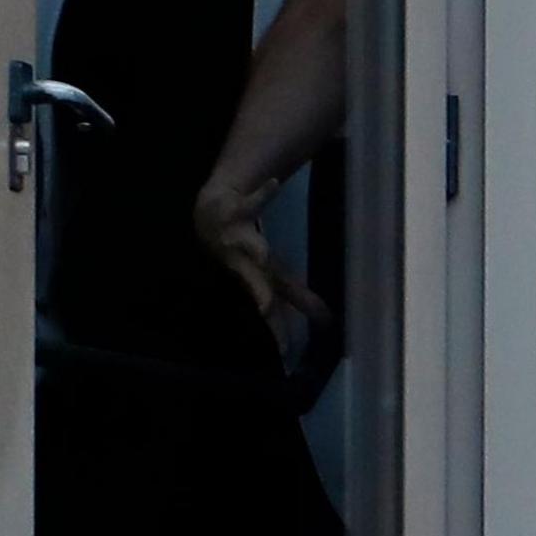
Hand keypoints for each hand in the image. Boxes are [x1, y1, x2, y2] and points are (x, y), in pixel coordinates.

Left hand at [193, 174, 328, 356]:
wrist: (209, 215)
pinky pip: (253, 201)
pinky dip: (264, 193)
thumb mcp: (270, 274)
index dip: (278, 330)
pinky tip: (275, 185)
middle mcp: (245, 262)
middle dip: (260, 294)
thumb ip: (298, 299)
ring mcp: (238, 236)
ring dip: (256, 249)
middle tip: (265, 309)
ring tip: (264, 255)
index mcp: (256, 277)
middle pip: (256, 280)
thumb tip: (326, 322)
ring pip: (249, 244)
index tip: (287, 351)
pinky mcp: (238, 210)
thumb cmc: (243, 250)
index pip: (271, 308)